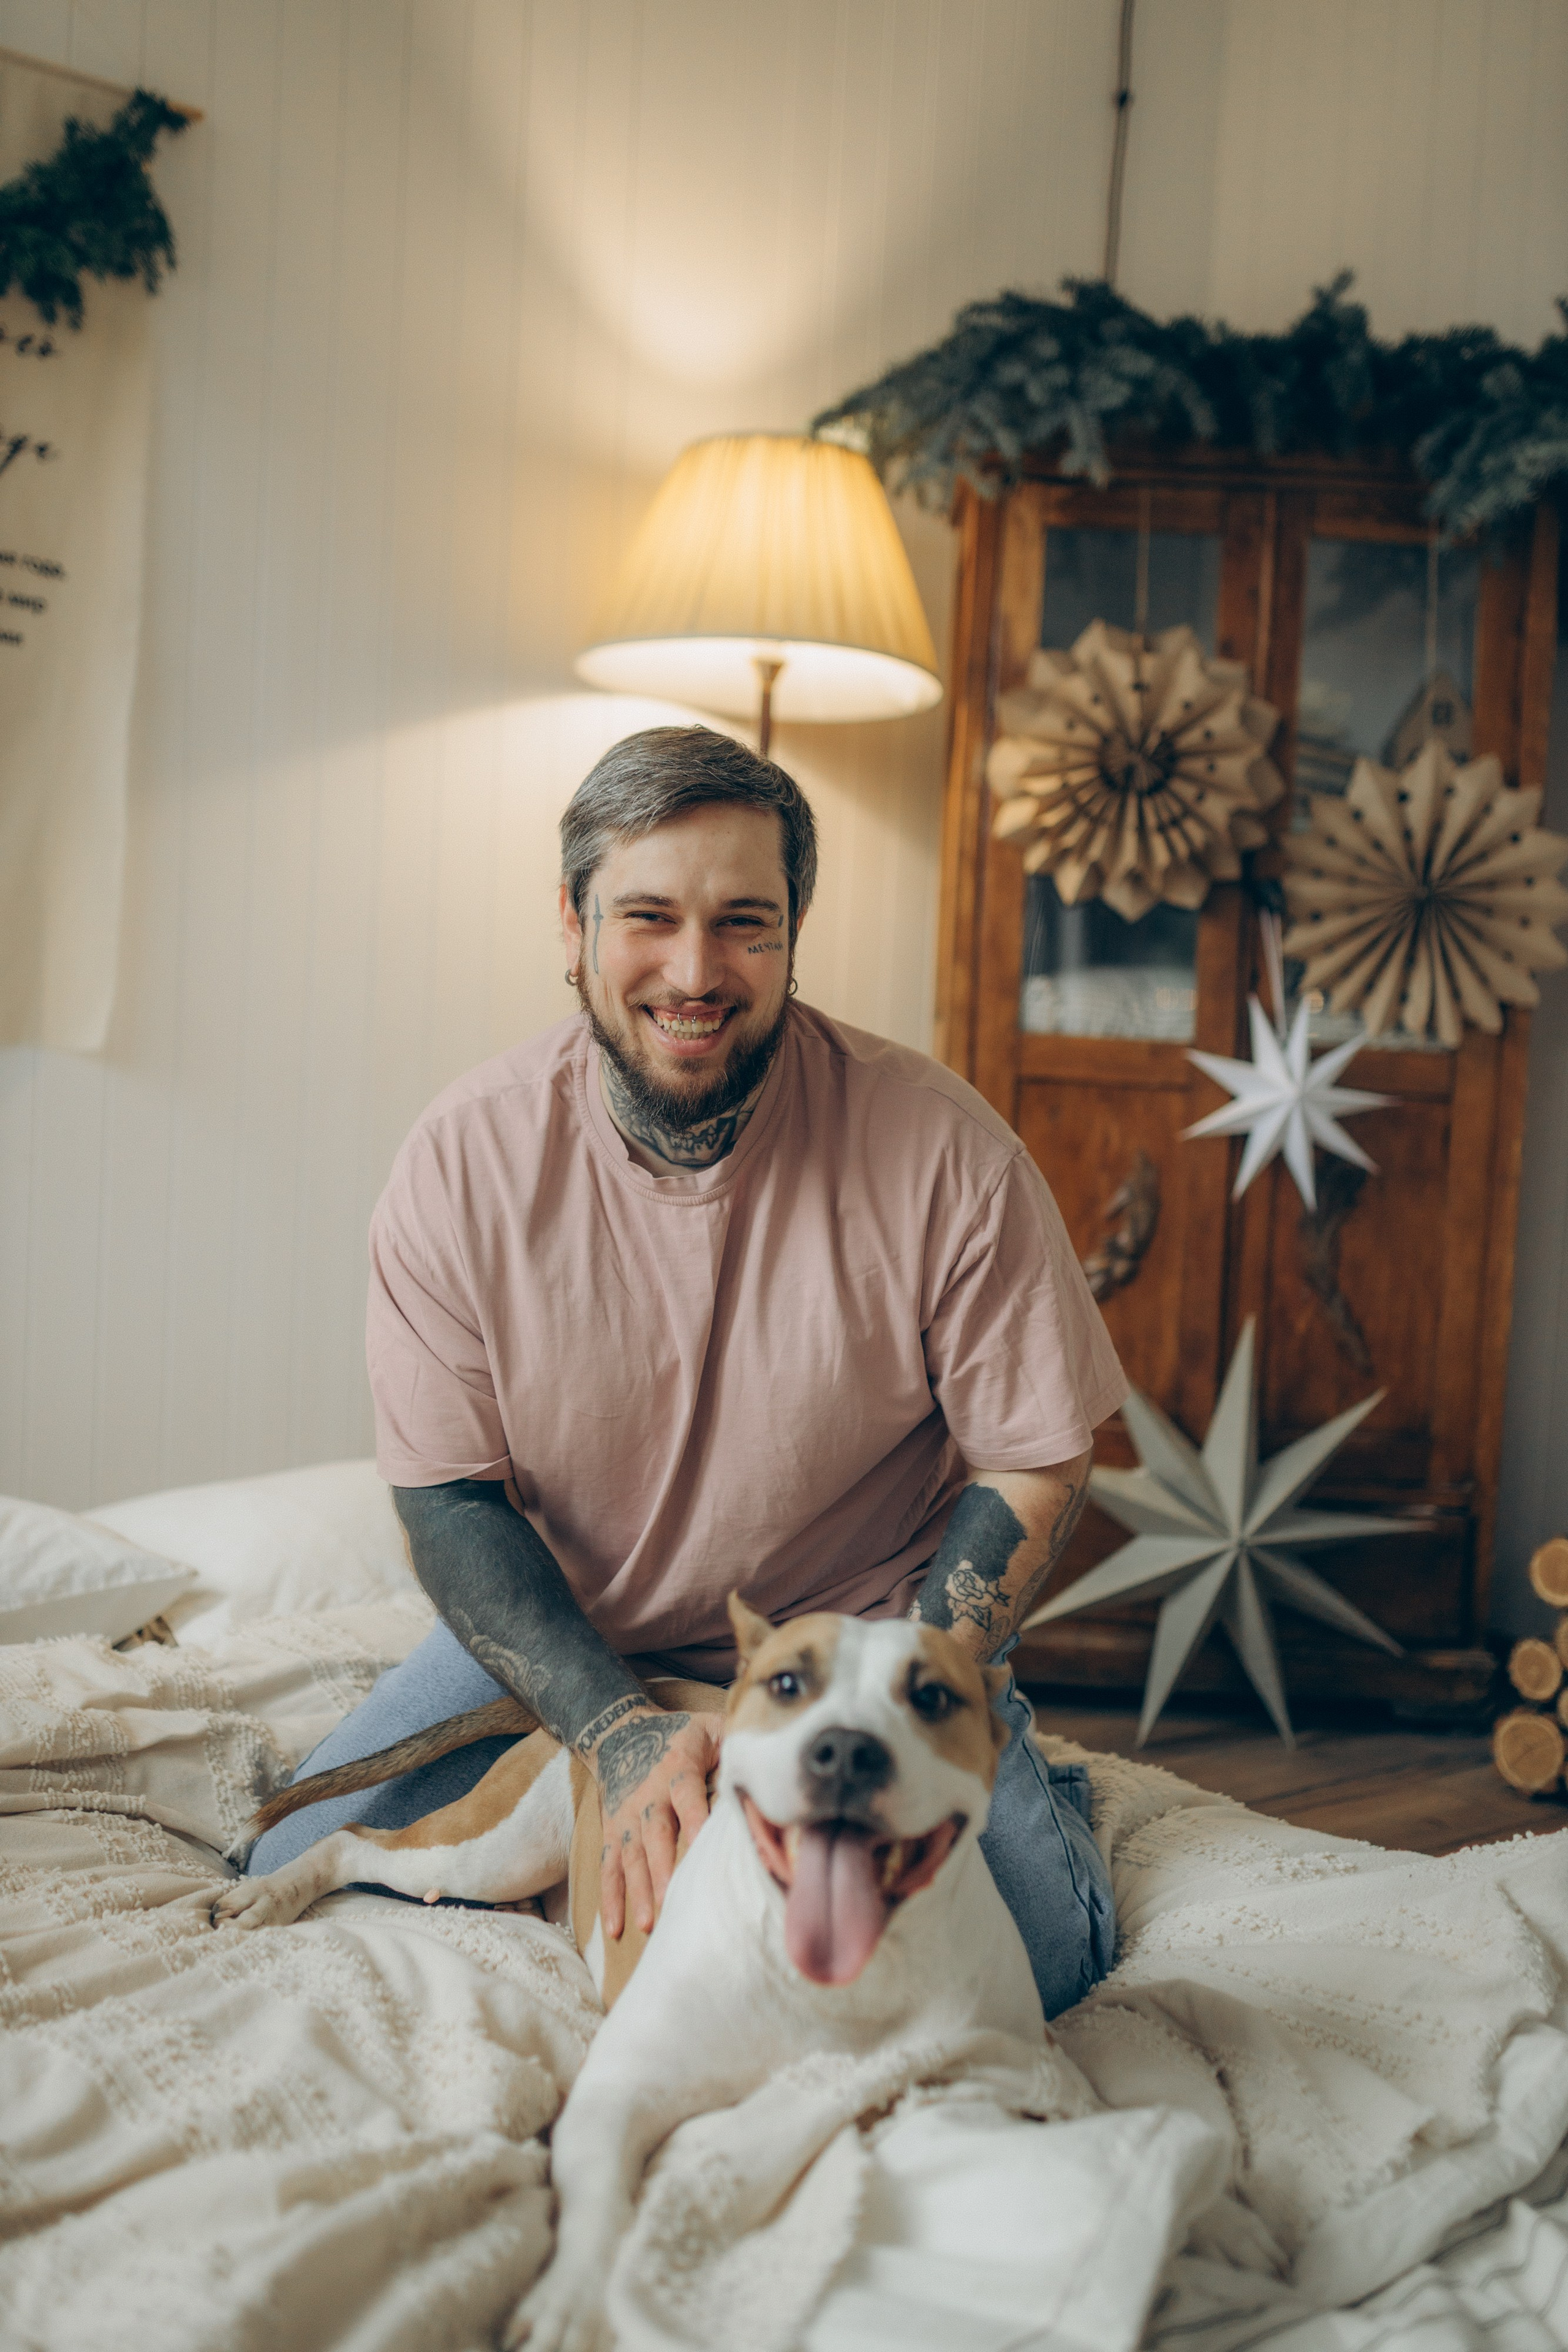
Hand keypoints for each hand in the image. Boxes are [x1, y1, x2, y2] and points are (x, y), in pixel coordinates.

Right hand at [588, 1704, 718, 1939]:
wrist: (617, 1731)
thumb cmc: (678, 1735)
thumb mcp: (709, 1726)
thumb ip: (737, 1740)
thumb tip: (772, 1757)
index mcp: (677, 1768)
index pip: (687, 1794)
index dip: (695, 1819)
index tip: (704, 1846)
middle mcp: (648, 1795)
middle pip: (656, 1833)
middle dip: (663, 1868)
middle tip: (673, 1902)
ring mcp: (627, 1817)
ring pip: (631, 1856)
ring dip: (639, 1890)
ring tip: (650, 1924)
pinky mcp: (612, 1833)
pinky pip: (609, 1867)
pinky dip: (610, 1898)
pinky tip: (615, 1929)